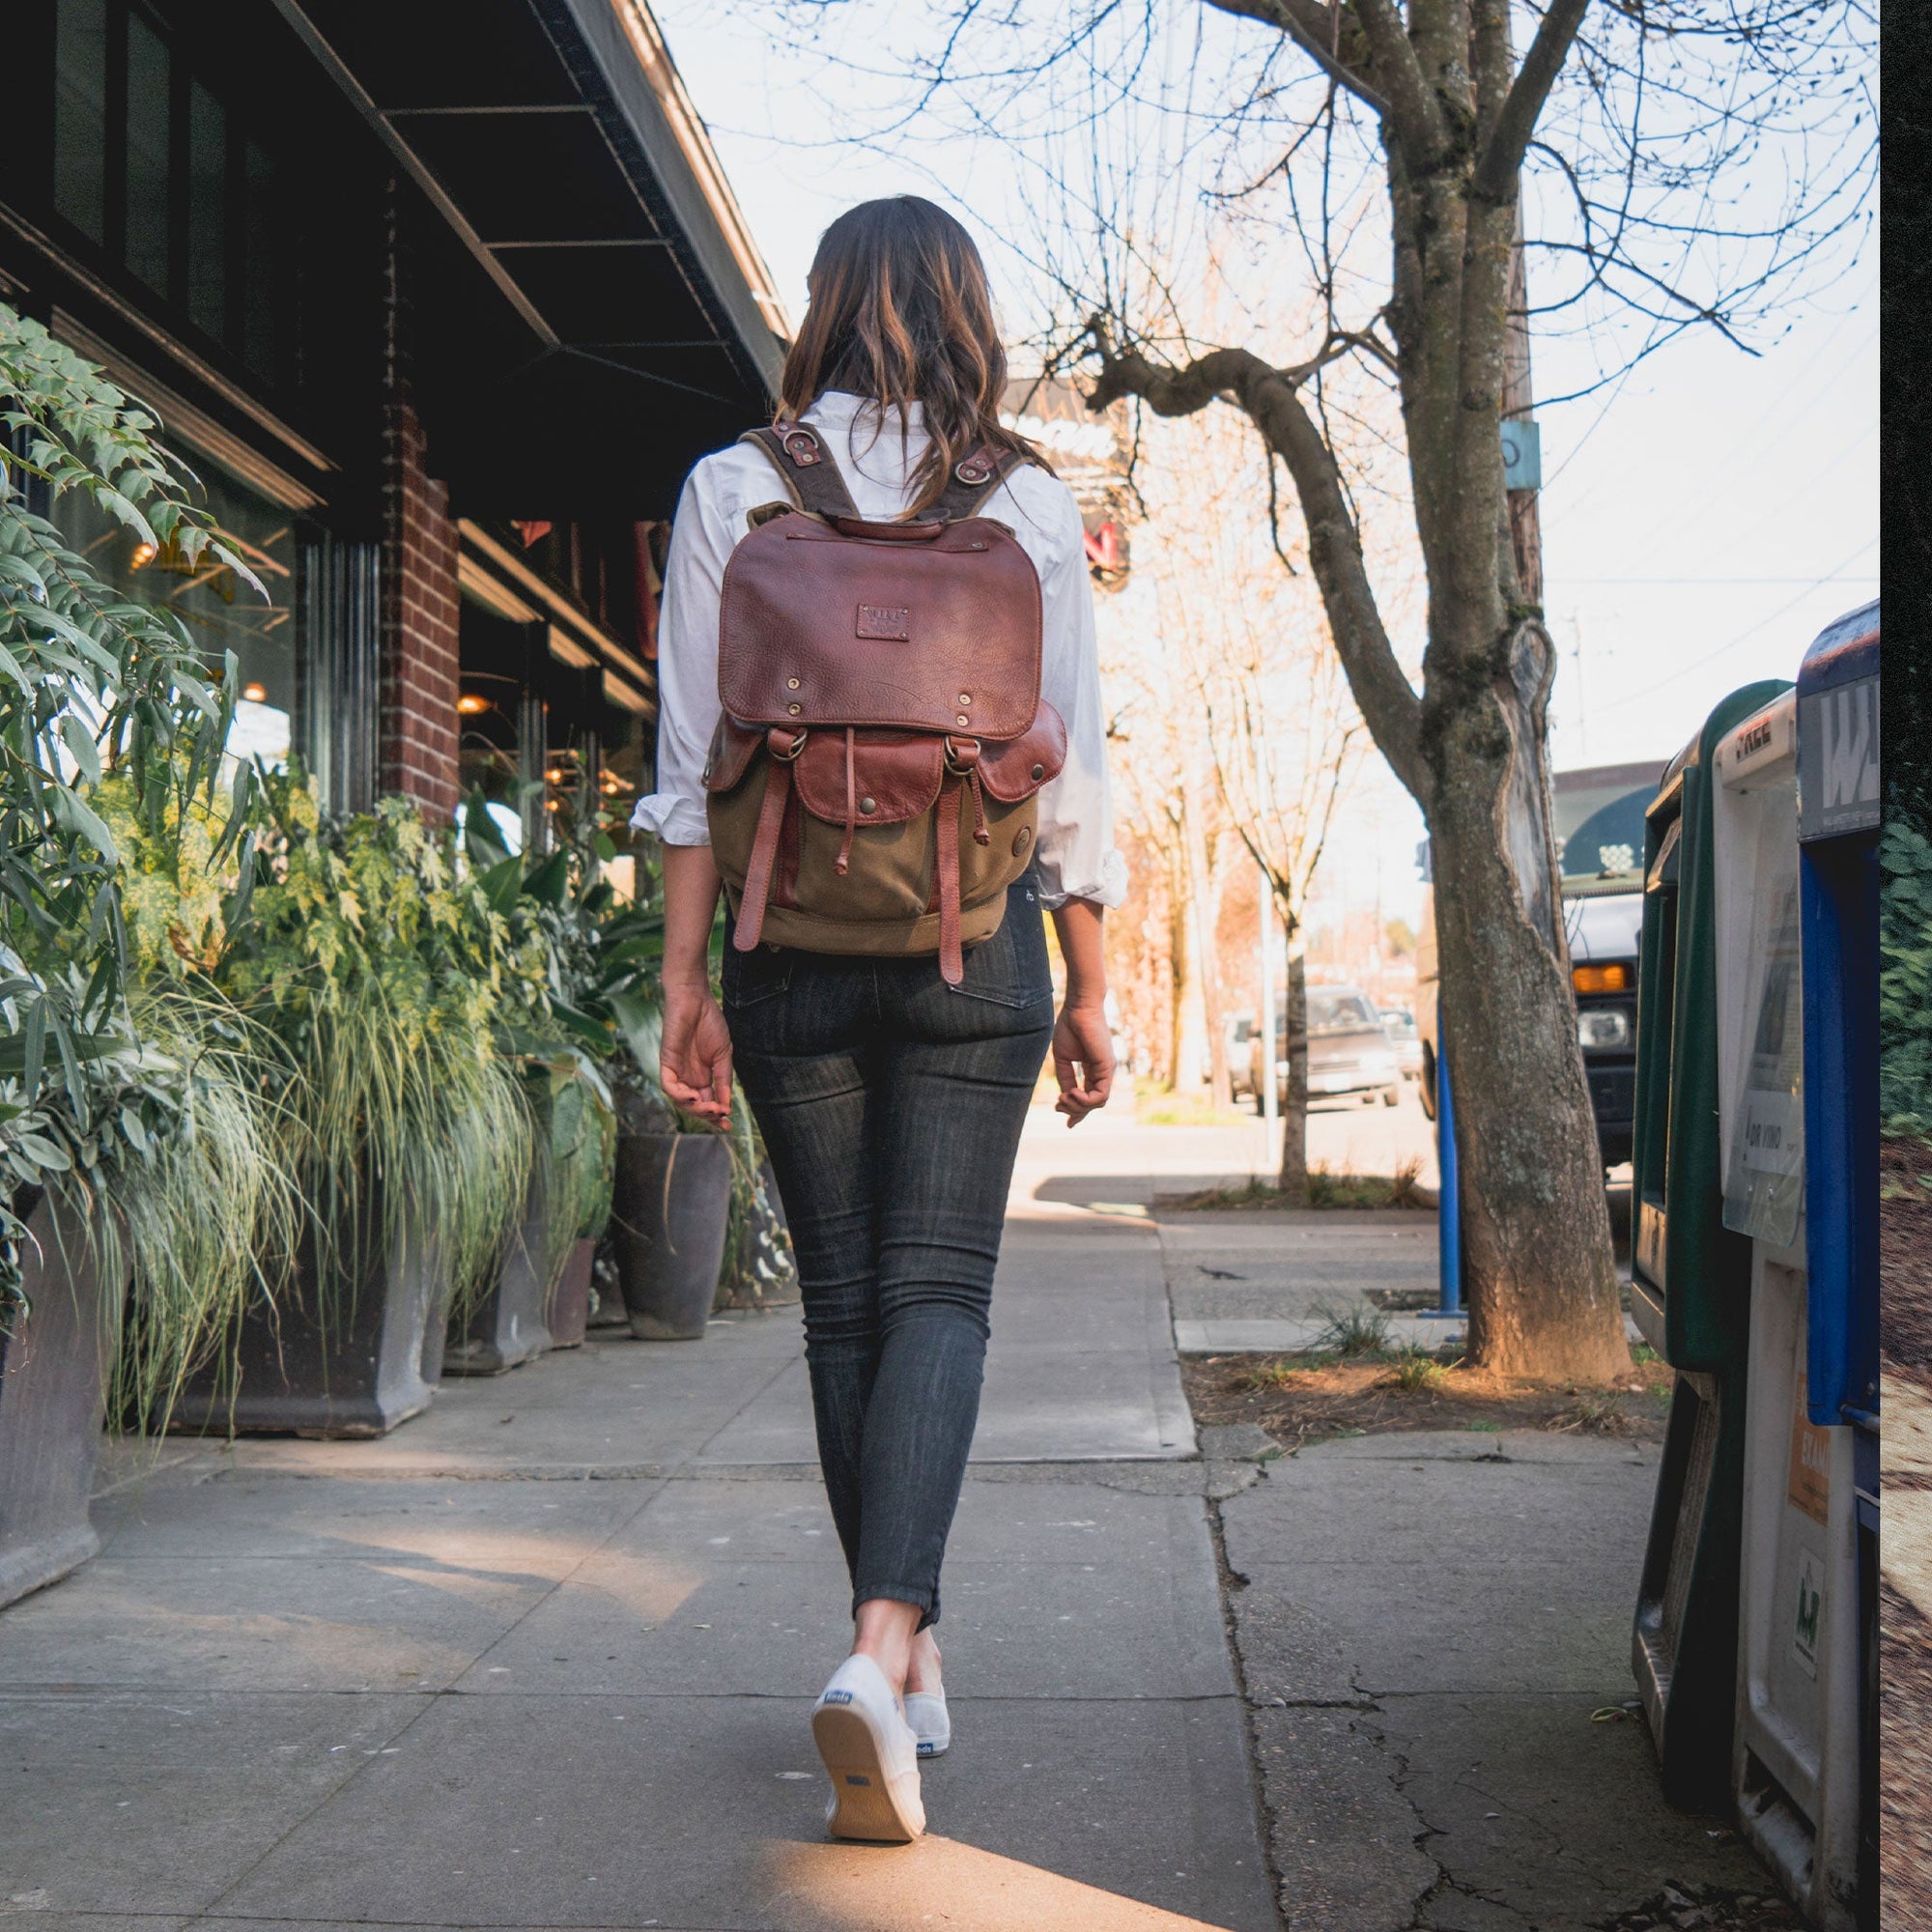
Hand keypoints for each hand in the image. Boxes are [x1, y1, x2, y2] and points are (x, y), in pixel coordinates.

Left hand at [660, 977, 733, 1128]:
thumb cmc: (710, 1023)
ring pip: (681, 1101)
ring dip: (697, 1109)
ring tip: (712, 1108)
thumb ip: (724, 1080)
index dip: (717, 1117)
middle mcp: (688, 1077)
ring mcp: (676, 1071)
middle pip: (694, 1107)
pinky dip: (680, 1095)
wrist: (696, 1000)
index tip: (729, 1126)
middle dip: (708, 1116)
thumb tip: (726, 1106)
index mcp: (703, 1076)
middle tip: (722, 1118)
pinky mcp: (666, 1063)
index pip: (708, 1103)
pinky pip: (668, 1086)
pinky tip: (694, 1097)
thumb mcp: (723, 1056)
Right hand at [1052, 1000, 1114, 1127]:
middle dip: (1074, 1111)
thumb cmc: (1070, 1027)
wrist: (1078, 1008)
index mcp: (1092, 1070)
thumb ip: (1066, 1077)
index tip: (1063, 1119)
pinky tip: (1072, 1092)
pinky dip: (1085, 1100)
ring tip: (1063, 1098)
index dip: (1076, 1111)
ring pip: (1097, 1103)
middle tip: (1057, 1107)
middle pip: (1093, 1103)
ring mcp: (1106, 1071)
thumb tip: (1065, 1096)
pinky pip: (1100, 1095)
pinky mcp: (1107, 1068)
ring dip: (1078, 1106)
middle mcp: (1102, 1072)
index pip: (1088, 1097)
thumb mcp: (1063, 1058)